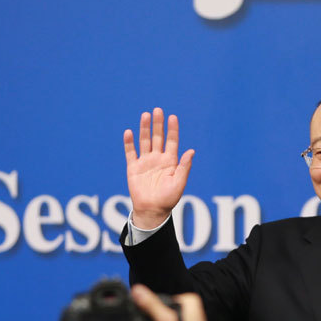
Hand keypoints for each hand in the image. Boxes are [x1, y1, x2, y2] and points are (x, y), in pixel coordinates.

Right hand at [124, 108, 194, 229]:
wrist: (152, 210)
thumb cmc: (168, 199)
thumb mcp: (179, 183)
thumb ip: (184, 167)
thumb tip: (191, 151)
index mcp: (170, 162)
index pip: (172, 141)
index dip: (172, 129)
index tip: (173, 117)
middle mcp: (158, 159)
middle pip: (158, 137)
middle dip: (158, 124)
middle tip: (158, 110)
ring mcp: (145, 162)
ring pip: (145, 141)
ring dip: (145, 129)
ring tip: (145, 115)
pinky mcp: (133, 168)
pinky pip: (130, 153)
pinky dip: (129, 143)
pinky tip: (129, 132)